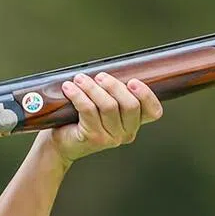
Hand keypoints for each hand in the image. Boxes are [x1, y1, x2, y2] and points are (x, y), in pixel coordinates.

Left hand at [42, 72, 163, 166]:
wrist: (61, 144)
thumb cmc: (81, 121)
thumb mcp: (102, 107)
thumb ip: (112, 93)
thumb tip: (109, 71)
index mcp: (133, 123)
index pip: (153, 111)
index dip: (146, 95)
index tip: (132, 81)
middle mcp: (125, 133)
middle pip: (130, 105)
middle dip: (114, 86)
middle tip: (100, 76)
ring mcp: (110, 138)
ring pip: (108, 106)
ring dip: (92, 88)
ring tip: (80, 79)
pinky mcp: (93, 137)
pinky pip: (88, 110)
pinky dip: (78, 95)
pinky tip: (69, 88)